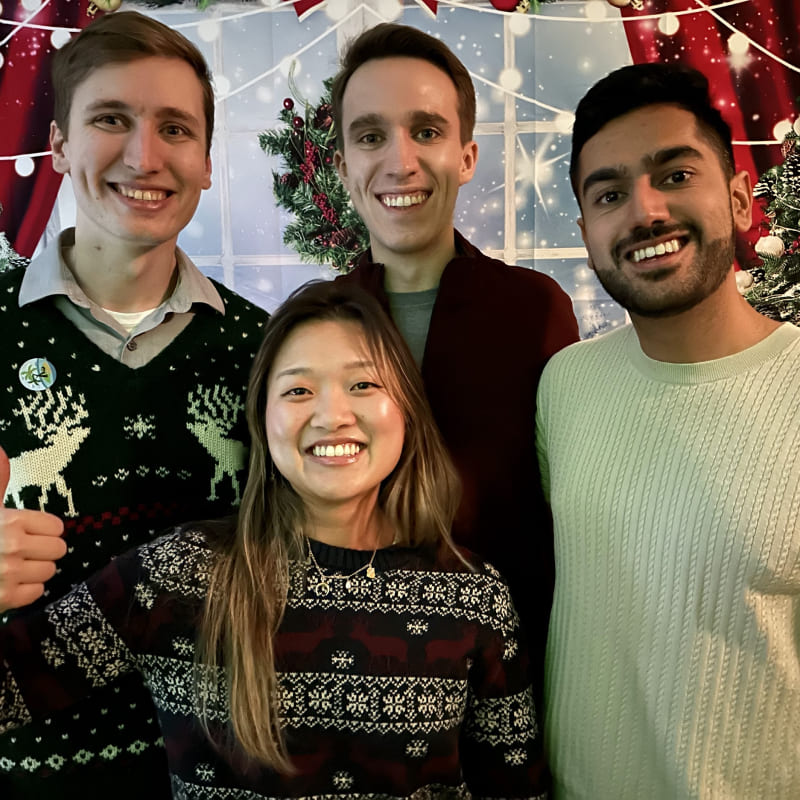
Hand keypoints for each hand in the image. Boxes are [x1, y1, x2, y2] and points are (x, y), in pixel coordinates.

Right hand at [0, 446, 65, 611]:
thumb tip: (0, 449)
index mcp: (9, 521)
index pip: (56, 527)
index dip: (44, 531)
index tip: (29, 533)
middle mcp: (12, 546)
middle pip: (58, 549)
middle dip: (42, 551)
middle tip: (21, 552)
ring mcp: (9, 574)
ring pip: (49, 571)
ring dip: (33, 572)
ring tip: (11, 568)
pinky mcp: (5, 599)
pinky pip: (36, 593)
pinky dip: (24, 591)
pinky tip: (6, 584)